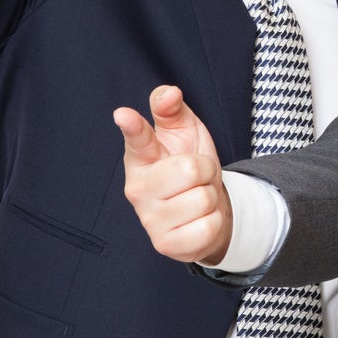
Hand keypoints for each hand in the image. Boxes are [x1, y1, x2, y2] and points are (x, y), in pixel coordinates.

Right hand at [115, 85, 231, 265]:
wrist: (205, 208)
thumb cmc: (188, 165)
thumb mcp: (183, 132)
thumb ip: (171, 109)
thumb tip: (169, 92)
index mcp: (139, 157)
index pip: (137, 138)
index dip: (132, 125)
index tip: (123, 115)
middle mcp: (137, 189)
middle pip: (191, 170)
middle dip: (206, 170)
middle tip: (197, 177)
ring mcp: (149, 219)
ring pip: (203, 199)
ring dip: (211, 197)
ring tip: (197, 198)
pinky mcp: (166, 244)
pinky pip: (208, 226)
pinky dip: (214, 221)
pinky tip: (199, 220)